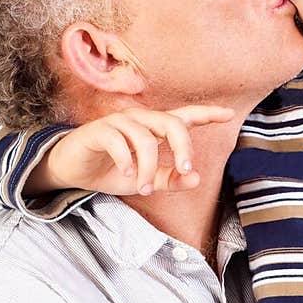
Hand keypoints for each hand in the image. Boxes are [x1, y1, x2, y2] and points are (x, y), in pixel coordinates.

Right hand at [28, 105, 234, 196]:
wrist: (73, 171)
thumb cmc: (111, 170)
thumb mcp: (144, 180)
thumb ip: (169, 180)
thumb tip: (195, 179)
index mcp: (153, 129)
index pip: (184, 117)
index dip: (207, 114)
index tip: (228, 114)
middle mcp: (139, 120)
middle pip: (171, 123)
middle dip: (182, 146)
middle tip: (185, 169)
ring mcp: (118, 122)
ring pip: (145, 138)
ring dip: (148, 167)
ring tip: (143, 189)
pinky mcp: (98, 130)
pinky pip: (118, 141)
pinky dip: (126, 159)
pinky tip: (127, 173)